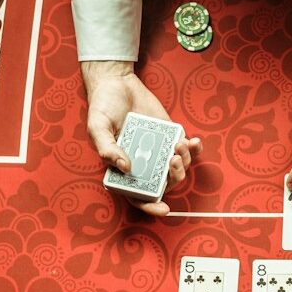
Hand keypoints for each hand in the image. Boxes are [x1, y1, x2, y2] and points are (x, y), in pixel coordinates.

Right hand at [81, 60, 199, 216]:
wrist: (117, 83)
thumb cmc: (103, 107)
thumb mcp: (97, 127)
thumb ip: (108, 148)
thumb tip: (126, 167)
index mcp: (122, 168)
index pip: (136, 194)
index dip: (150, 205)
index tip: (164, 209)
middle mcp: (142, 163)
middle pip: (163, 183)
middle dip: (173, 177)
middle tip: (172, 160)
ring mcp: (158, 150)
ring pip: (177, 168)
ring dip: (184, 161)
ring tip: (179, 144)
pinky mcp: (169, 136)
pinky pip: (186, 149)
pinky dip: (194, 149)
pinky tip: (194, 141)